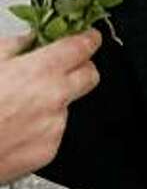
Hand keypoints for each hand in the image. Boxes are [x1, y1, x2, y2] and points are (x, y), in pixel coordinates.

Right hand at [0, 30, 100, 182]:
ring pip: (68, 105)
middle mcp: (54, 98)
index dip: (88, 38)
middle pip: (90, 75)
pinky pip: (54, 131)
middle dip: (81, 68)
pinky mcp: (48, 151)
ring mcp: (53, 127)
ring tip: (18, 106)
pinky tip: (15, 127)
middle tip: (63, 67)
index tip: (87, 37)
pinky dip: (41, 127)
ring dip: (53, 101)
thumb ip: (13, 47)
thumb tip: (28, 39)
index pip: (83, 46)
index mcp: (41, 71)